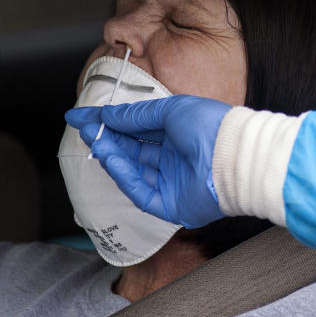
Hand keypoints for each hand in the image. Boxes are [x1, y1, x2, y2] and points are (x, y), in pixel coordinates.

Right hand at [65, 95, 230, 228]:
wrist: (235, 156)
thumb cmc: (211, 127)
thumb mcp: (170, 110)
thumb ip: (136, 115)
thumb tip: (108, 115)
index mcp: (180, 132)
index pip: (137, 126)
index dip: (109, 121)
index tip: (80, 116)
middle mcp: (176, 157)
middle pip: (133, 148)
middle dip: (107, 137)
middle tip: (83, 128)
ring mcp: (173, 182)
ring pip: (134, 171)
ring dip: (113, 156)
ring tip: (95, 141)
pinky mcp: (172, 206)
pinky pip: (142, 192)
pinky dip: (125, 177)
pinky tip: (112, 160)